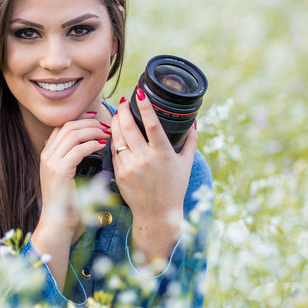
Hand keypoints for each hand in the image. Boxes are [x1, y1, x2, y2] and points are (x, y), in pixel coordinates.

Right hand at [31, 112, 110, 288]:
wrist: (57, 223)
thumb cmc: (67, 203)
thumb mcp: (69, 176)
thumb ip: (74, 160)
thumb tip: (90, 146)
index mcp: (47, 154)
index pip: (62, 126)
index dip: (80, 119)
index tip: (97, 118)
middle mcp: (47, 155)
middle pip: (68, 126)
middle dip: (89, 123)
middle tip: (107, 126)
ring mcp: (51, 162)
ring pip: (72, 134)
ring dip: (93, 131)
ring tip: (107, 134)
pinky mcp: (59, 171)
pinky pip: (77, 149)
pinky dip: (92, 145)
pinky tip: (103, 146)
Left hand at [111, 92, 197, 266]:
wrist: (157, 213)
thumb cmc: (174, 186)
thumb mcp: (187, 163)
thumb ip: (191, 140)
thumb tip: (194, 120)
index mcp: (164, 154)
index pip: (152, 125)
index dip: (145, 107)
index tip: (140, 93)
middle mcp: (145, 160)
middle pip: (129, 127)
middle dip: (123, 110)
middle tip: (124, 100)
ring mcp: (130, 167)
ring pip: (117, 137)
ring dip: (115, 121)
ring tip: (118, 112)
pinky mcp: (119, 174)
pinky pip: (114, 150)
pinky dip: (113, 138)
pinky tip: (115, 131)